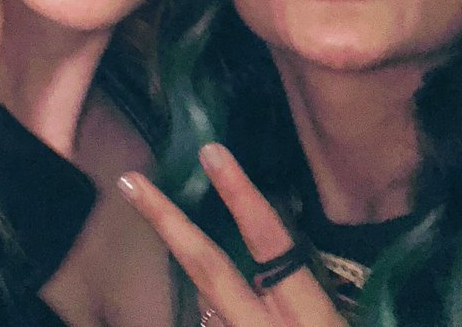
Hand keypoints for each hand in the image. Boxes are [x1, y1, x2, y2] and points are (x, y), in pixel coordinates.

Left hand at [118, 143, 344, 326]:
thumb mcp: (332, 326)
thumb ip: (291, 304)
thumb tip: (244, 283)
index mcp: (312, 317)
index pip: (272, 243)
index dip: (241, 195)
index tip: (211, 152)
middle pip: (211, 270)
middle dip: (168, 223)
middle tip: (129, 180)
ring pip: (205, 313)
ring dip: (199, 297)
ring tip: (195, 258)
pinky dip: (215, 321)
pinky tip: (220, 312)